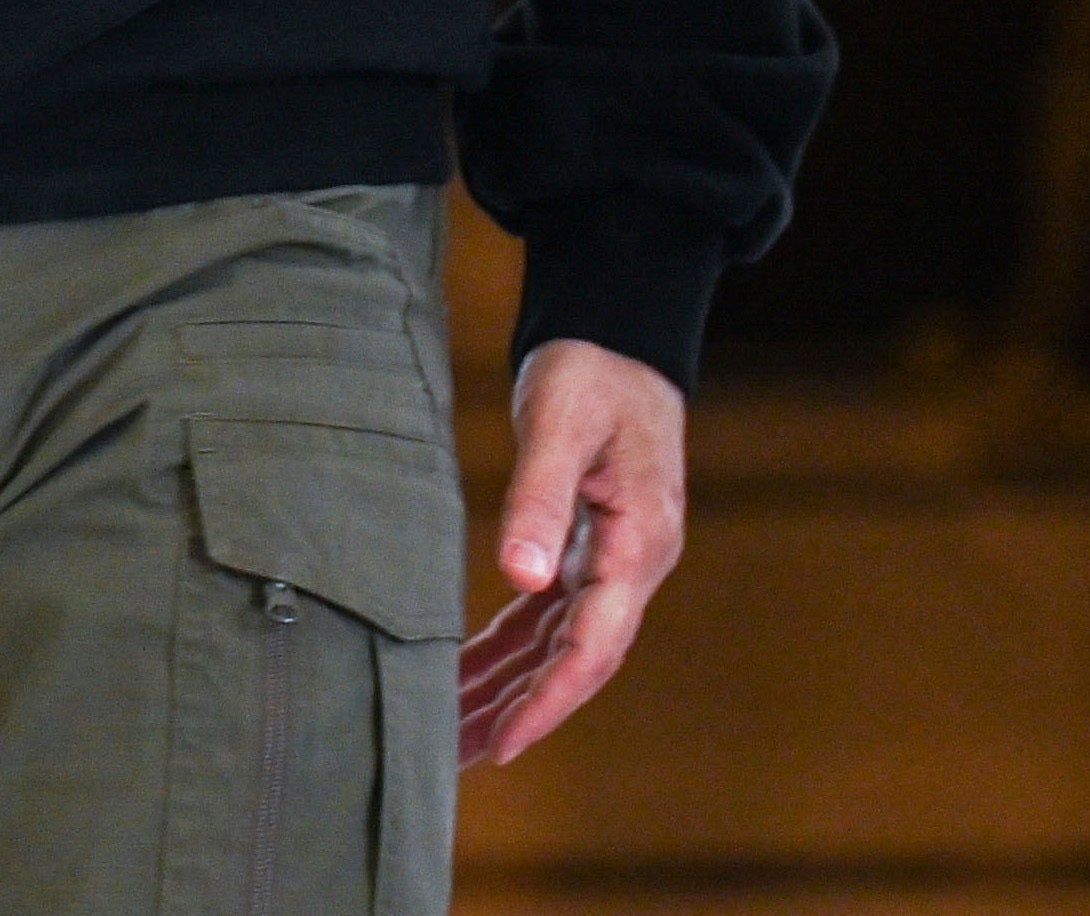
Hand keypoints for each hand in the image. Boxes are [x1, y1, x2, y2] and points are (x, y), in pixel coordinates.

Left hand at [459, 336, 686, 767]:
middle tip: (455, 760)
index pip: (592, 645)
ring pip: (559, 646)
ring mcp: (615, 558)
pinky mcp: (591, 547)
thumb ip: (539, 498)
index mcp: (638, 542)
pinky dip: (510, 651)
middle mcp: (634, 562)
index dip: (547, 702)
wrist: (620, 328)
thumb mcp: (561, 424)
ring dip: (509, 690)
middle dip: (519, 713)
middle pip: (576, 661)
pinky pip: (549, 617)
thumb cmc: (593, 368)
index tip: (502, 746)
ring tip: (451, 736)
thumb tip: (520, 578)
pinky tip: (469, 677)